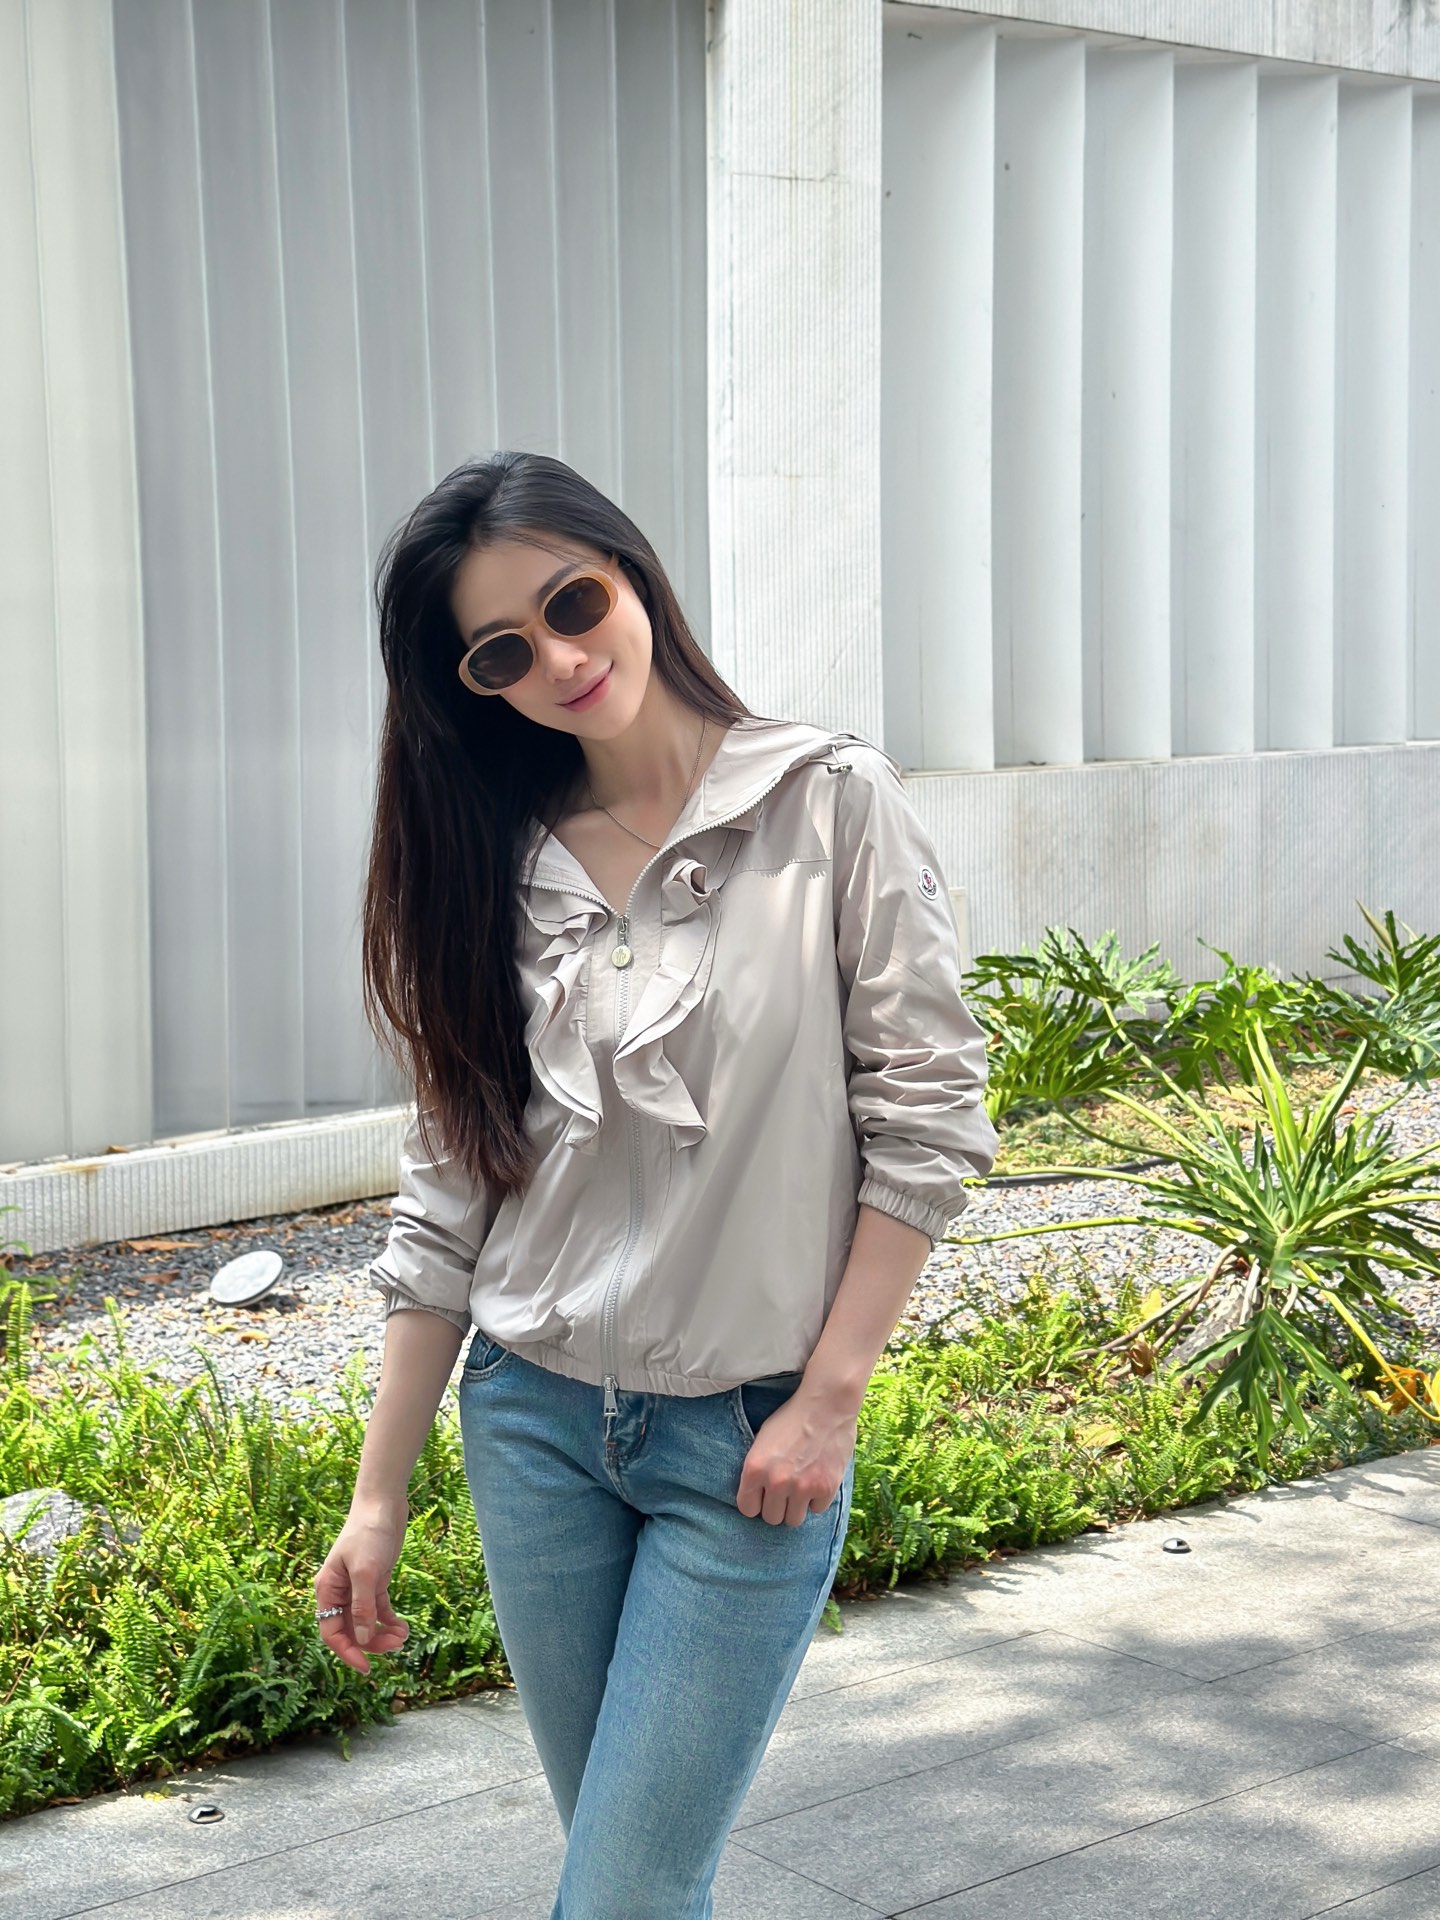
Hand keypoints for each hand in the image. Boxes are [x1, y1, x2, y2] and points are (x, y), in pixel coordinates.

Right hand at [313, 1498, 411, 1675]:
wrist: (384, 1504)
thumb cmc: (369, 1533)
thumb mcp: (366, 1571)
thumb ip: (362, 1606)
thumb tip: (359, 1640)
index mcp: (327, 1589)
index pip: (331, 1631)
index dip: (347, 1652)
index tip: (366, 1667)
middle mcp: (339, 1592)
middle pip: (350, 1630)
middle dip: (370, 1642)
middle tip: (396, 1646)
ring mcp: (357, 1587)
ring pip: (365, 1622)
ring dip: (381, 1633)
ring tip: (403, 1637)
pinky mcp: (375, 1581)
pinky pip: (378, 1610)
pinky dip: (389, 1621)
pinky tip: (403, 1627)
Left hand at [737, 1383, 858, 1527]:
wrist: (827, 1404)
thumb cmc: (792, 1417)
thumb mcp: (763, 1439)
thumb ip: (758, 1469)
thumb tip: (757, 1494)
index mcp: (754, 1468)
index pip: (747, 1509)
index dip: (756, 1503)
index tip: (763, 1497)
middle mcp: (776, 1482)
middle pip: (772, 1518)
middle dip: (777, 1506)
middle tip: (785, 1492)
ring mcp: (802, 1487)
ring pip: (794, 1520)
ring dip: (796, 1507)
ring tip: (801, 1489)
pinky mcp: (826, 1488)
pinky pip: (817, 1509)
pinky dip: (818, 1499)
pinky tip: (818, 1480)